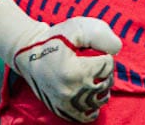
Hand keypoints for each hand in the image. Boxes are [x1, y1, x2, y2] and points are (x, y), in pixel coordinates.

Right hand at [6, 16, 120, 122]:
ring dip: (101, 88)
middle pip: (105, 83)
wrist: (28, 54)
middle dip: (105, 71)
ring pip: (99, 101)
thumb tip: (116, 49)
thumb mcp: (76, 27)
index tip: (92, 52)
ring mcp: (65, 104)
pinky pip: (86, 116)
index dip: (103, 54)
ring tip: (93, 76)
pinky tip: (90, 94)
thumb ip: (100, 34)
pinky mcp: (61, 110)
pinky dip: (92, 106)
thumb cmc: (54, 38)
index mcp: (73, 72)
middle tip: (94, 62)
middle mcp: (69, 92)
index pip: (107, 65)